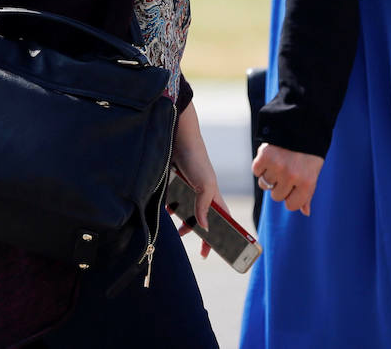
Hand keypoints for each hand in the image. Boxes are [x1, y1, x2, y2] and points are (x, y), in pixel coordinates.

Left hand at [169, 103, 226, 257]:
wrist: (178, 138)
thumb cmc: (196, 159)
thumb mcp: (204, 184)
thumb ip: (204, 206)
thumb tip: (204, 228)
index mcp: (214, 196)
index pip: (223, 220)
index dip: (223, 236)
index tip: (219, 251)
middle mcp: (203, 193)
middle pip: (205, 218)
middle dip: (200, 232)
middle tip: (198, 246)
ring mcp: (190, 188)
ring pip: (189, 211)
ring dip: (184, 221)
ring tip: (178, 230)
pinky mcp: (177, 183)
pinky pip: (176, 200)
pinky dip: (172, 207)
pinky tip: (167, 209)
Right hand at [252, 143, 323, 215]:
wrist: (301, 124)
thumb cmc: (308, 152)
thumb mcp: (313, 172)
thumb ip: (307, 194)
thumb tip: (305, 212)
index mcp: (307, 183)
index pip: (290, 205)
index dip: (291, 196)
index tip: (294, 185)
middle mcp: (292, 176)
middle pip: (276, 196)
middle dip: (280, 185)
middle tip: (286, 169)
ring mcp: (277, 166)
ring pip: (265, 184)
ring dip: (269, 175)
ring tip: (278, 161)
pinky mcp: (265, 156)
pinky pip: (256, 171)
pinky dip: (260, 165)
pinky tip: (269, 156)